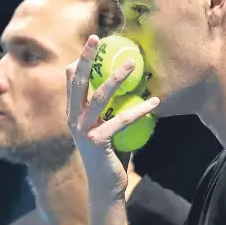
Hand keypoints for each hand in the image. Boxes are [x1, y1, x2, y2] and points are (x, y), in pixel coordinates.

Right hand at [66, 35, 159, 198]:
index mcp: (73, 114)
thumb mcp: (104, 128)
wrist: (106, 186)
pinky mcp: (97, 141)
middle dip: (85, 57)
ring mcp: (82, 130)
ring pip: (99, 96)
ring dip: (116, 77)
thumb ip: (106, 110)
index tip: (93, 42)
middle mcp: (73, 119)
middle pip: (77, 82)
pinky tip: (154, 103)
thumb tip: (125, 87)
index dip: (79, 60)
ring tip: (133, 63)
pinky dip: (139, 110)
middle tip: (97, 38)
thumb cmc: (109, 155)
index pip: (71, 81)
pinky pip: (121, 120)